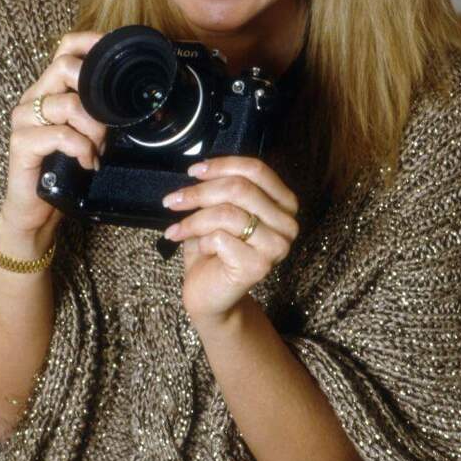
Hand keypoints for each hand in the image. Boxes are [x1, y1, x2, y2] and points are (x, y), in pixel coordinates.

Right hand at [0, 32, 106, 256]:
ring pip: (68, 104)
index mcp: (49, 90)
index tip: (115, 50)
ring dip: (94, 130)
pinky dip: (82, 149)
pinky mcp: (21, 143)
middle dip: (96, 96)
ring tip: (97, 150)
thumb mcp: (88, 134)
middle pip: (64, 67)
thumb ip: (99, 112)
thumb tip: (134, 100)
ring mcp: (23, 120)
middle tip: (107, 125)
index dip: (90, 42)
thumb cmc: (64, 170)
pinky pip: (61, 134)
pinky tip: (87, 162)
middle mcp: (33, 99)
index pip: (64, 48)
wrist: (37, 211)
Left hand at [162, 157, 298, 326]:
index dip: (222, 165)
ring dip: (194, 220)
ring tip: (177, 228)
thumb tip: (201, 167)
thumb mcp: (220, 208)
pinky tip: (199, 249)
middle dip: (199, 192)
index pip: (256, 170)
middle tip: (172, 201)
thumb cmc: (215, 248)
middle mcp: (287, 223)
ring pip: (227, 213)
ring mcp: (276, 246)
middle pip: (240, 188)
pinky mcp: (259, 266)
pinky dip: (201, 240)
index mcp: (284, 203)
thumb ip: (222, 187)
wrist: (211, 295)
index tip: (193, 171)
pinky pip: (220, 238)